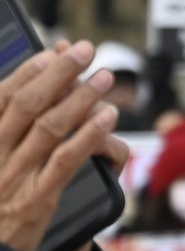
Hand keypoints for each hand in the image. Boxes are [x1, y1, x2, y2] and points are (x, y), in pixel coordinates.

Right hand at [0, 41, 122, 250]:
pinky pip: (66, 160)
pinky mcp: (36, 200)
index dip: (29, 71)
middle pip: (28, 104)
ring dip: (82, 96)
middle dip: (59, 72)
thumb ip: (6, 132)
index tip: (52, 52)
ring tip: (105, 77)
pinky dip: (89, 134)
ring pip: (50, 126)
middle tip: (85, 50)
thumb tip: (33, 92)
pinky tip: (108, 118)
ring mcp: (13, 178)